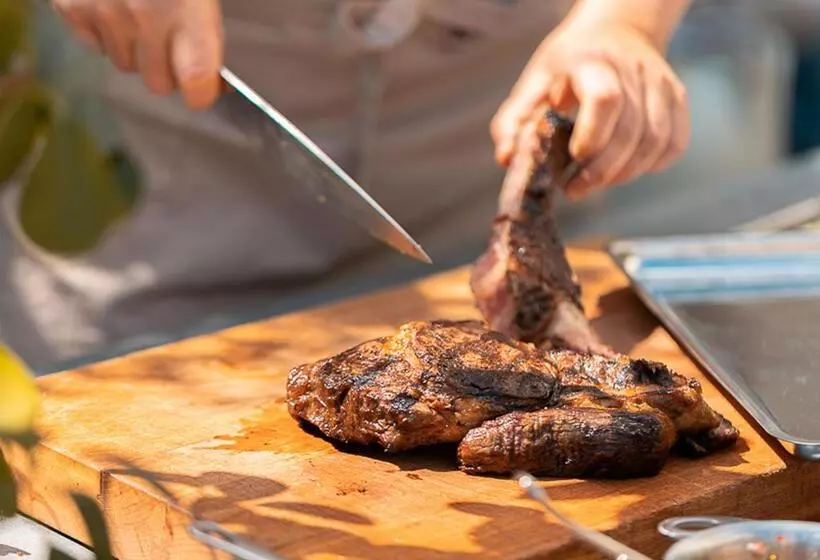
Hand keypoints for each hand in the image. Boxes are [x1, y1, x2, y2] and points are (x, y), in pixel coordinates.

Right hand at [52, 0, 223, 109]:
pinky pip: (91, 42)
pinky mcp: (70, 4)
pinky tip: (113, 5)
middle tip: (175, 41)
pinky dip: (102, 31)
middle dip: (169, 71)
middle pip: (159, 83)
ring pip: (124, 64)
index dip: (203, 93)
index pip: (196, 82)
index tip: (207, 91)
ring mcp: (103, 10)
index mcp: (186, 8)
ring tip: (142, 12)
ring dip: (135, 49)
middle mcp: (143, 14)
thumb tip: (215, 80)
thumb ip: (205, 29)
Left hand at [491, 18, 689, 198]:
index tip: (574, 157)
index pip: (605, 99)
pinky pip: (674, 143)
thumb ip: (513, 121)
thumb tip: (507, 159)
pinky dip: (651, 166)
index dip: (593, 135)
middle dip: (602, 170)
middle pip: (630, 130)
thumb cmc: (567, 66)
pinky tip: (625, 170)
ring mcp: (661, 83)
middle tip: (575, 188)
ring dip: (625, 173)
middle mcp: (633, 70)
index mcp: (592, 62)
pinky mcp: (677, 98)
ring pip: (655, 141)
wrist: (615, 32)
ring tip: (596, 182)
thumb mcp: (533, 83)